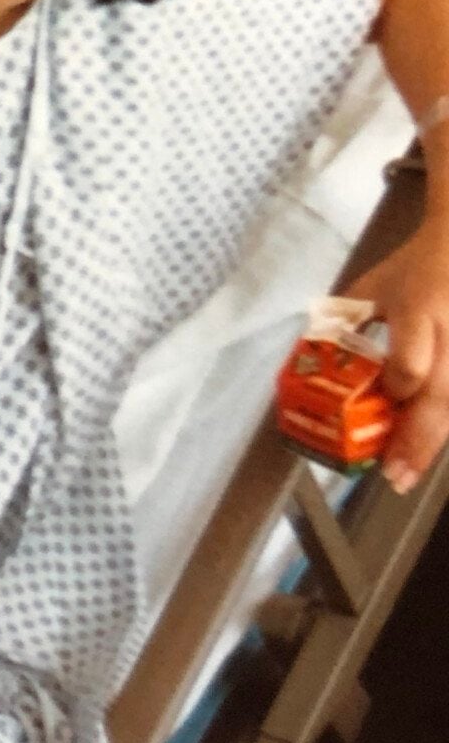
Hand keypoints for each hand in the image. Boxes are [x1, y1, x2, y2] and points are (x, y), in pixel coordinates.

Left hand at [345, 216, 448, 489]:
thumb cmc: (413, 268)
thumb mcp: (370, 287)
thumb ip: (341, 322)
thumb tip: (307, 361)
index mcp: (419, 309)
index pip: (411, 364)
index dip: (395, 391)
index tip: (378, 405)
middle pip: (440, 394)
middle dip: (416, 438)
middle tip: (393, 473)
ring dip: (433, 443)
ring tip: (407, 474)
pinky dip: (444, 426)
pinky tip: (426, 452)